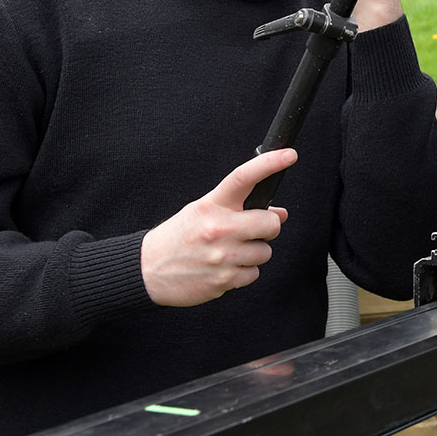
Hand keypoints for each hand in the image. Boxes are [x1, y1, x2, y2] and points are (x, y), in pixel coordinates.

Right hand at [141, 149, 295, 307]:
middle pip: (270, 223)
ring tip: (230, 251)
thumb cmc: (178, 237)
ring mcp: (221, 255)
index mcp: (212, 205)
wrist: (147, 269)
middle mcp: (218, 228)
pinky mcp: (223, 280)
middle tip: (252, 230)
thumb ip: (239, 209)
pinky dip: (244, 272)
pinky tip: (224, 267)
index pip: (244, 178)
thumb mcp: (203, 212)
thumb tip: (279, 213)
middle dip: (268, 227)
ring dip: (254, 252)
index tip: (289, 155)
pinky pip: (253, 274)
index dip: (270, 164)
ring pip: (264, 252)